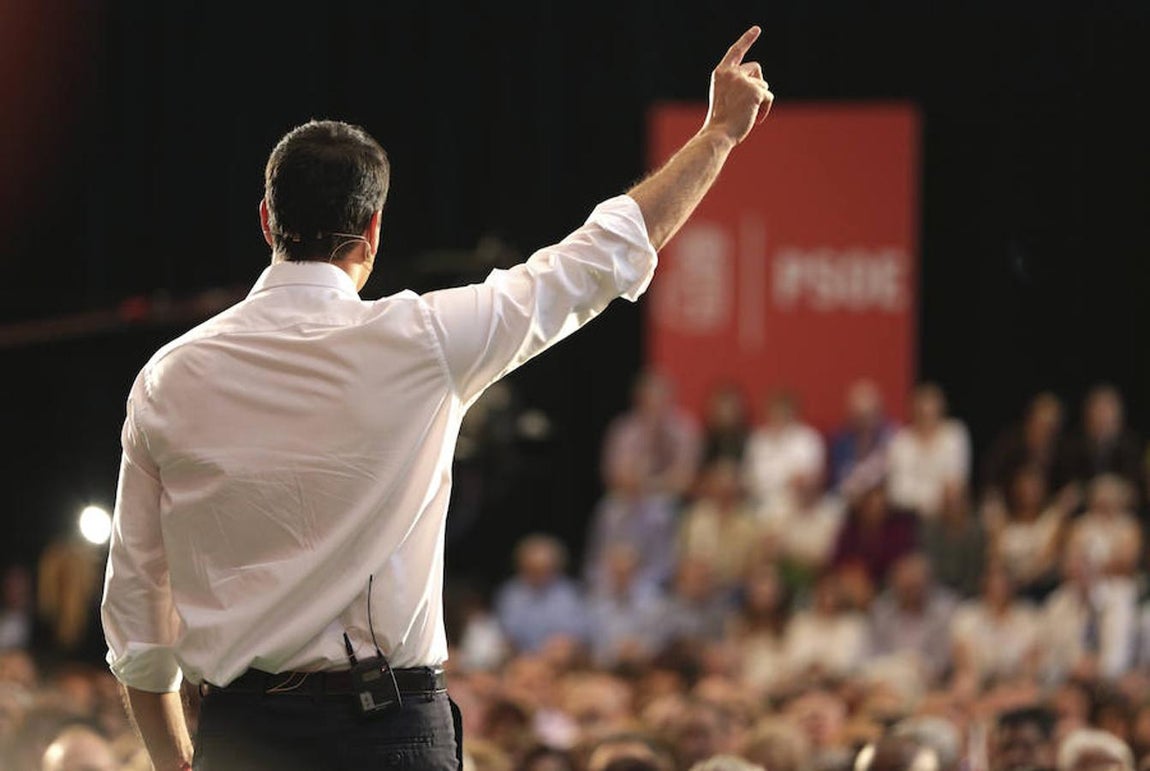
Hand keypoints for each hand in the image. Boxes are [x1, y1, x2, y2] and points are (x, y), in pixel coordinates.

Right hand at [702, 26, 773, 144]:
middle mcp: (732, 73)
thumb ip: (738, 85)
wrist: (718, 133)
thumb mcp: (725, 96)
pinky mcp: (755, 92)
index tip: (757, 29)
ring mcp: (743, 81)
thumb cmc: (721, 120)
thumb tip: (763, 87)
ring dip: (760, 100)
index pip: (736, 51)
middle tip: (748, 104)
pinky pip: (769, 97)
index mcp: (721, 73)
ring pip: (763, 85)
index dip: (747, 39)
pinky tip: (756, 119)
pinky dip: (765, 109)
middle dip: (757, 85)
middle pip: (756, 69)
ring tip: (748, 114)